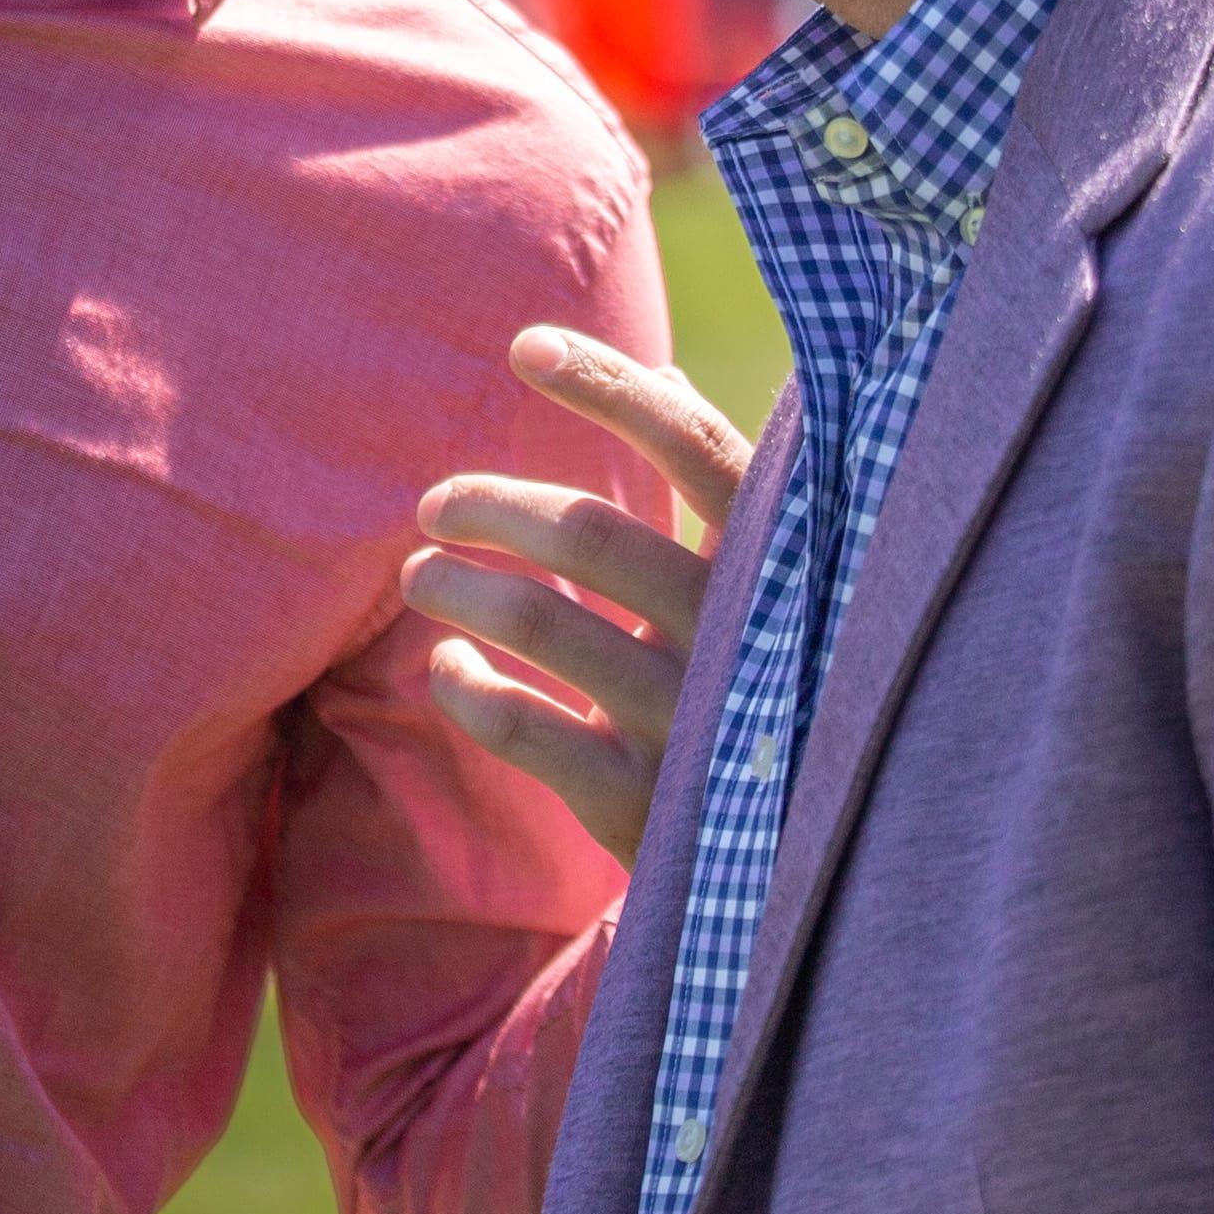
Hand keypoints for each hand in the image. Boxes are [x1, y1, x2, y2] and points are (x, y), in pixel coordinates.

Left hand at [403, 324, 753, 862]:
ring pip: (543, 624)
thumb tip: (668, 379)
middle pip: (590, 534)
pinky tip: (447, 671)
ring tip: (419, 574)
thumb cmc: (759, 694)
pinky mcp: (643, 804)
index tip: (525, 346)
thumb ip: (716, 501)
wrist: (795, 867)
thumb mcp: (756, 593)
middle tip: (432, 504)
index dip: (611, 389)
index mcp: (774, 567)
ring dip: (459, 587)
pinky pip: (522, 728)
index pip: (696, 450)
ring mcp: (692, 721)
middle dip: (492, 505)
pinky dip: (466, 690)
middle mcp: (742, 635)